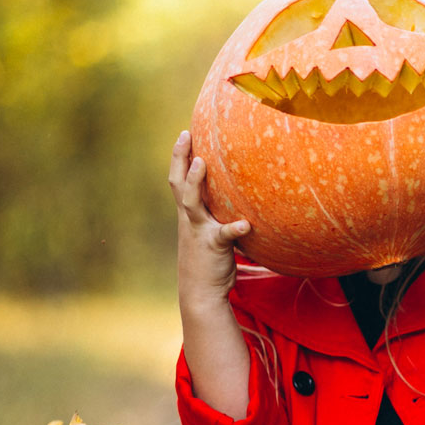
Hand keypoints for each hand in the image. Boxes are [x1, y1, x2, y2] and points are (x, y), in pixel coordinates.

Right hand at [169, 130, 251, 301]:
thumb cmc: (209, 260)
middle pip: (178, 183)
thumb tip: (240, 195)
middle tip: (185, 134)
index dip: (180, 156)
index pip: (179, 179)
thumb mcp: (211, 232)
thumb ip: (219, 214)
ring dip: (194, 182)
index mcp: (189, 214)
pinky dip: (234, 228)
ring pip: (191, 203)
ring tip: (202, 162)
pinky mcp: (213, 246)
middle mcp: (190, 218)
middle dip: (180, 157)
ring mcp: (199, 231)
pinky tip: (246, 224)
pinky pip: (225, 235)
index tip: (186, 132)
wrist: (201, 293)